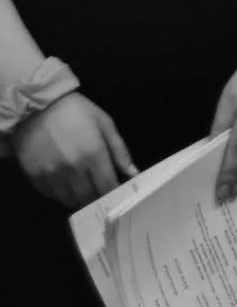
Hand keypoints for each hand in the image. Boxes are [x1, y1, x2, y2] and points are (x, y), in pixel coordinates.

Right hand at [12, 93, 137, 208]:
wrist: (35, 106)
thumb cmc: (75, 111)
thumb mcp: (104, 123)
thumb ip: (120, 151)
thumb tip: (133, 173)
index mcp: (94, 154)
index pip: (108, 186)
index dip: (114, 194)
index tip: (118, 194)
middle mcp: (73, 168)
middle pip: (89, 197)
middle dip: (98, 198)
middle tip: (101, 193)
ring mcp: (51, 175)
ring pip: (69, 200)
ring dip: (80, 199)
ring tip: (85, 190)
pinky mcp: (34, 177)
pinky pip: (51, 195)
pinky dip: (61, 195)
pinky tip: (67, 185)